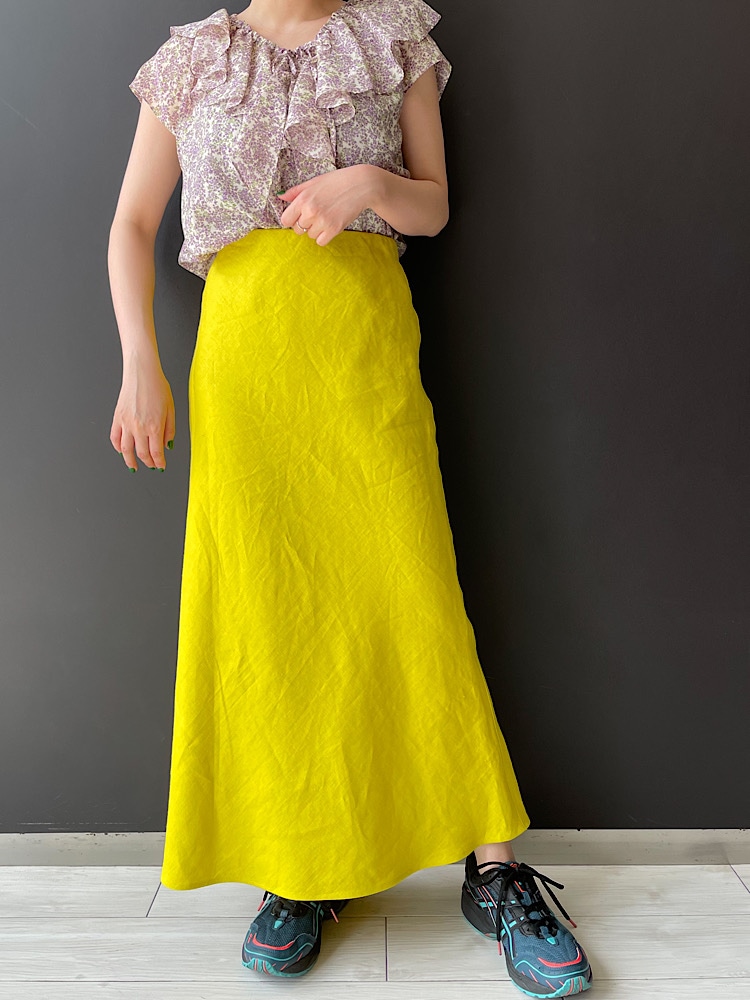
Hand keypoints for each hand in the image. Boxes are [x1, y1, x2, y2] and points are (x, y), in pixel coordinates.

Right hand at [110, 357, 174, 471]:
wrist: (142, 372)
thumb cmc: (157, 387)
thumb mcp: (171, 409)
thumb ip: (169, 430)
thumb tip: (167, 445)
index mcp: (154, 426)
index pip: (156, 453)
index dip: (159, 462)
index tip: (161, 466)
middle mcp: (139, 427)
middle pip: (142, 454)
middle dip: (148, 463)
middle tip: (152, 465)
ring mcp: (126, 423)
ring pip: (125, 450)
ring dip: (130, 461)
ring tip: (134, 466)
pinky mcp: (117, 417)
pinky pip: (114, 438)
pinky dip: (117, 447)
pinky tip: (122, 451)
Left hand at [277, 164, 377, 246]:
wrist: (361, 185)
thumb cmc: (337, 181)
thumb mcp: (313, 182)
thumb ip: (295, 191)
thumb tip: (280, 197)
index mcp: (303, 199)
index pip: (285, 220)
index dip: (291, 219)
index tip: (298, 216)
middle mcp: (310, 211)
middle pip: (297, 230)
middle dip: (304, 224)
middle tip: (316, 215)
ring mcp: (322, 221)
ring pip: (310, 236)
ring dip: (316, 230)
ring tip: (326, 217)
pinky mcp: (334, 229)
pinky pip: (321, 241)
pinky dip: (324, 236)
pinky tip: (330, 225)